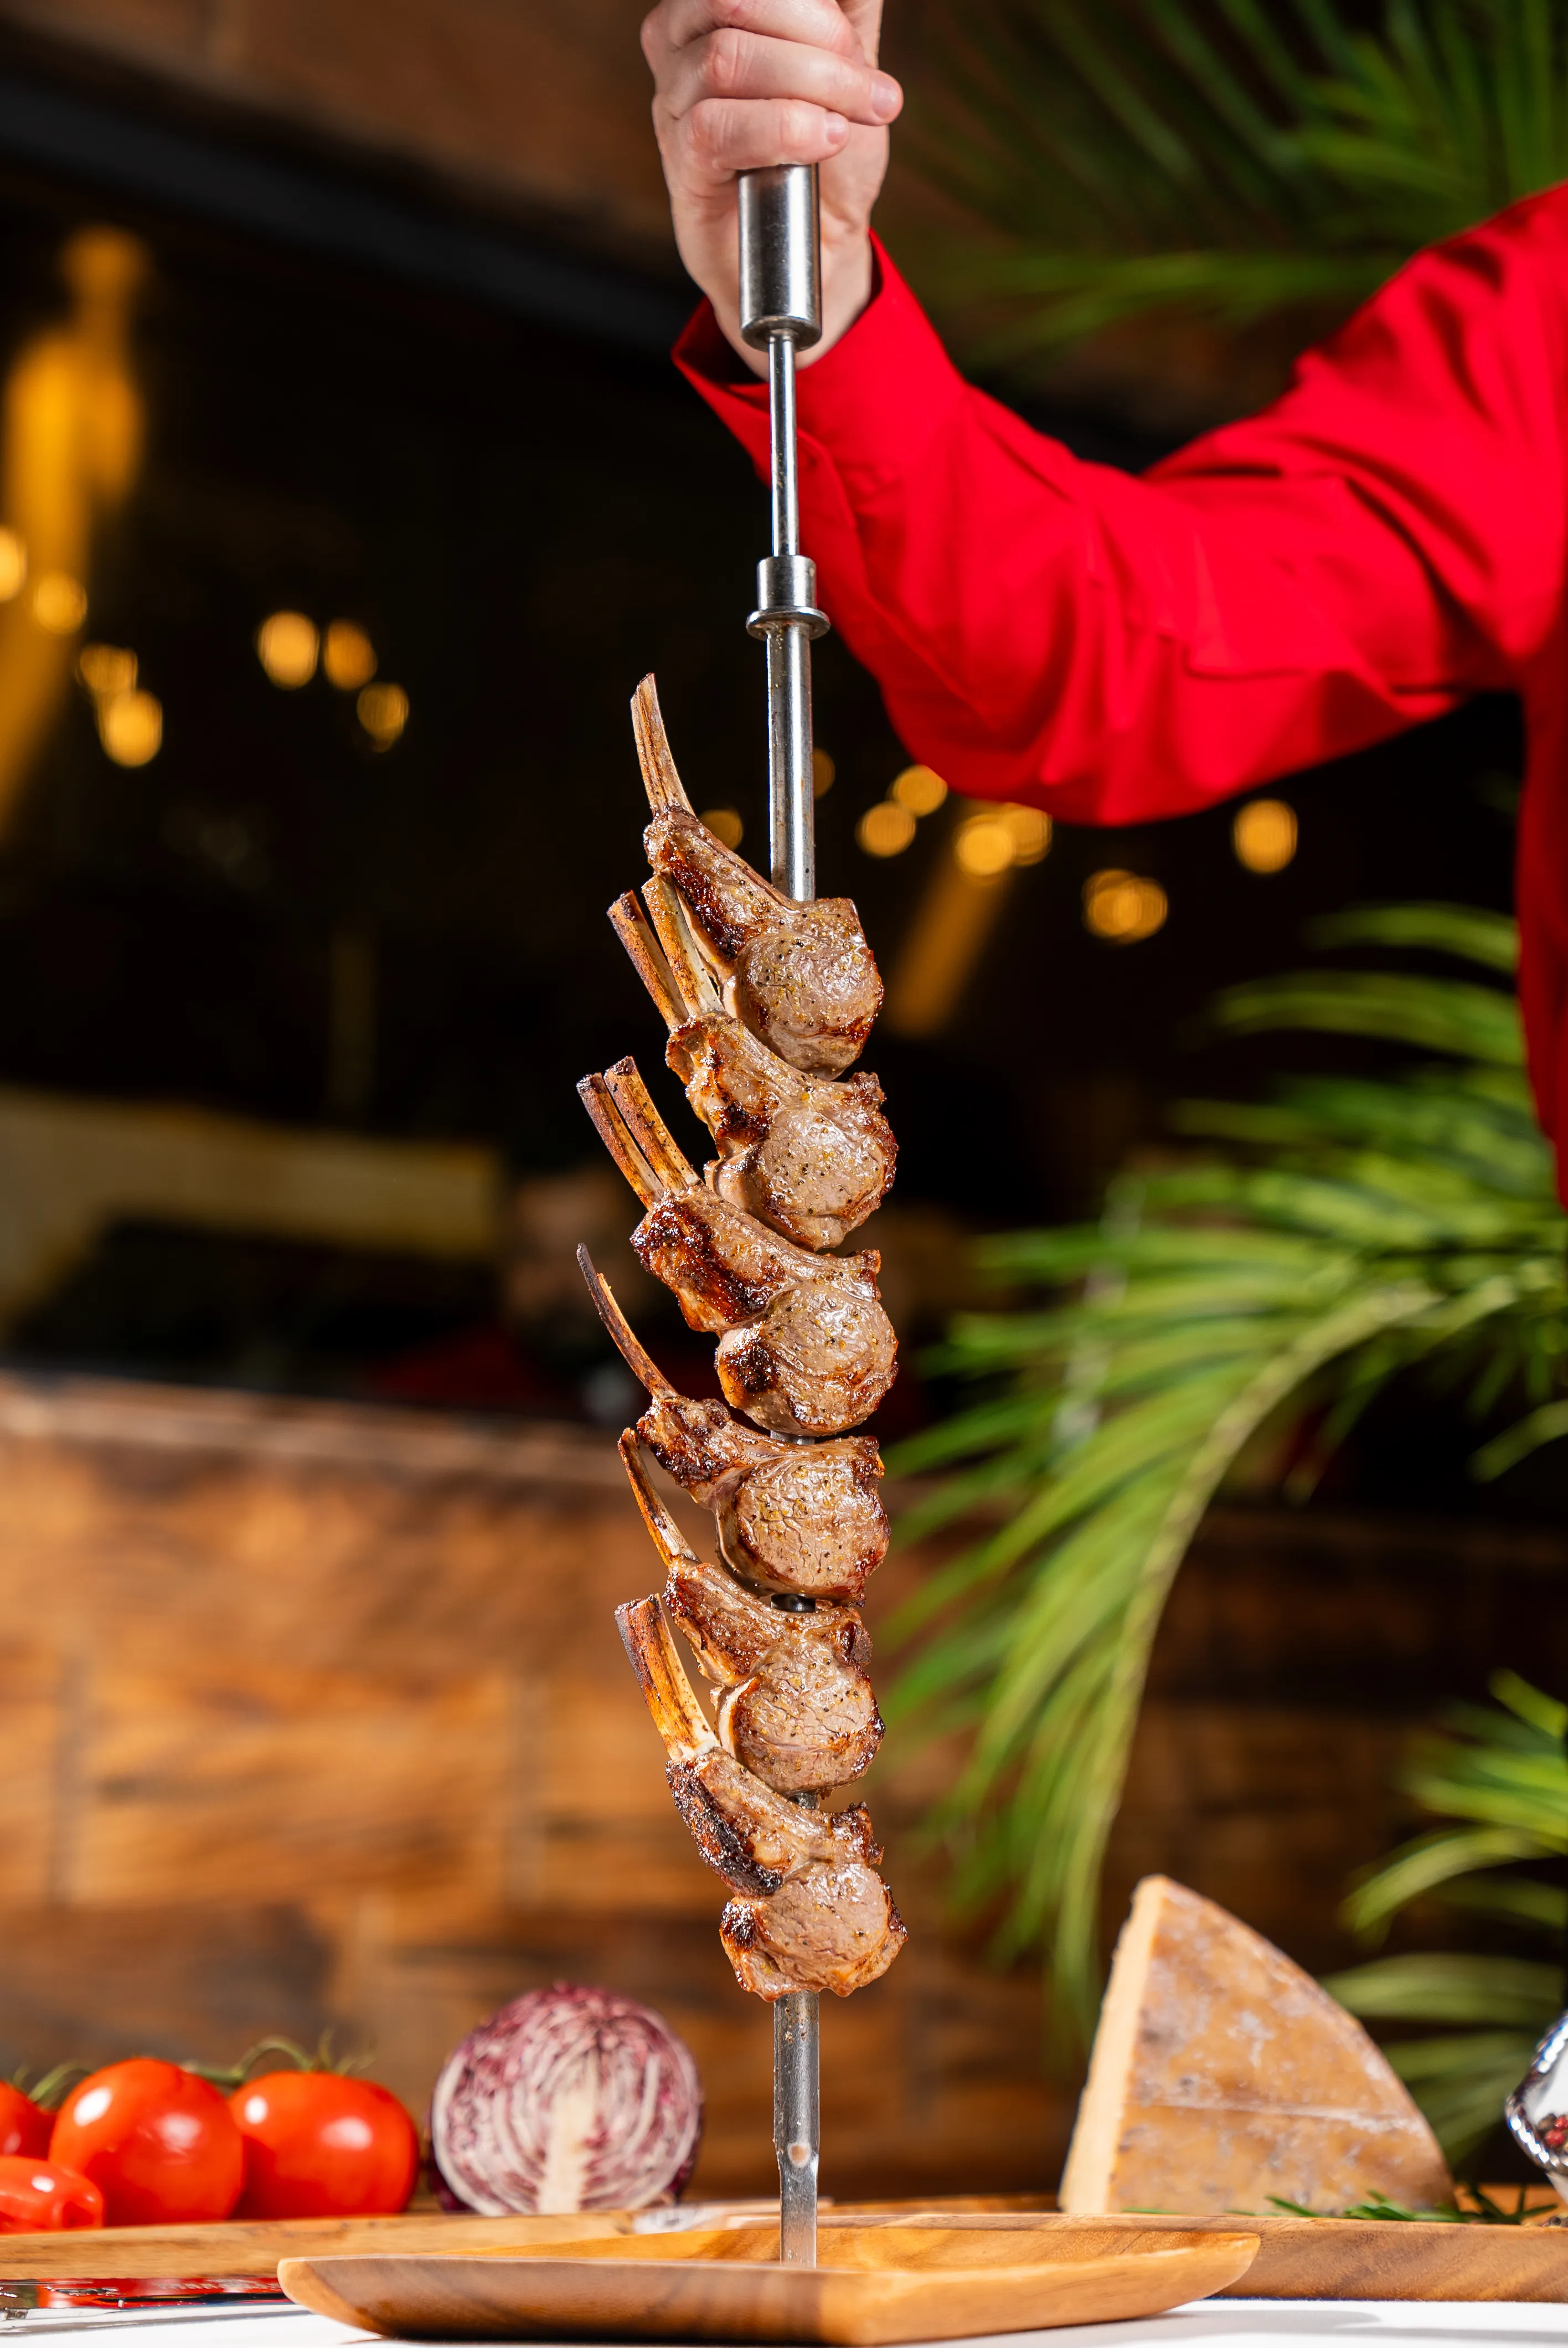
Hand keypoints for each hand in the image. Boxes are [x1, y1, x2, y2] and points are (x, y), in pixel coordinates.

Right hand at [642, 0, 901, 368]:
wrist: (819, 238)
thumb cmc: (826, 145)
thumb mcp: (850, 55)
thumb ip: (844, 4)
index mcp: (712, 5)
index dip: (817, 11)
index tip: (859, 51)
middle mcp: (679, 41)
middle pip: (736, 2)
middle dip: (820, 42)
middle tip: (869, 91)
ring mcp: (672, 101)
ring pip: (727, 60)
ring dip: (813, 88)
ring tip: (851, 122)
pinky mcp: (681, 160)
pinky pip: (716, 126)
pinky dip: (783, 130)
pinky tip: (822, 141)